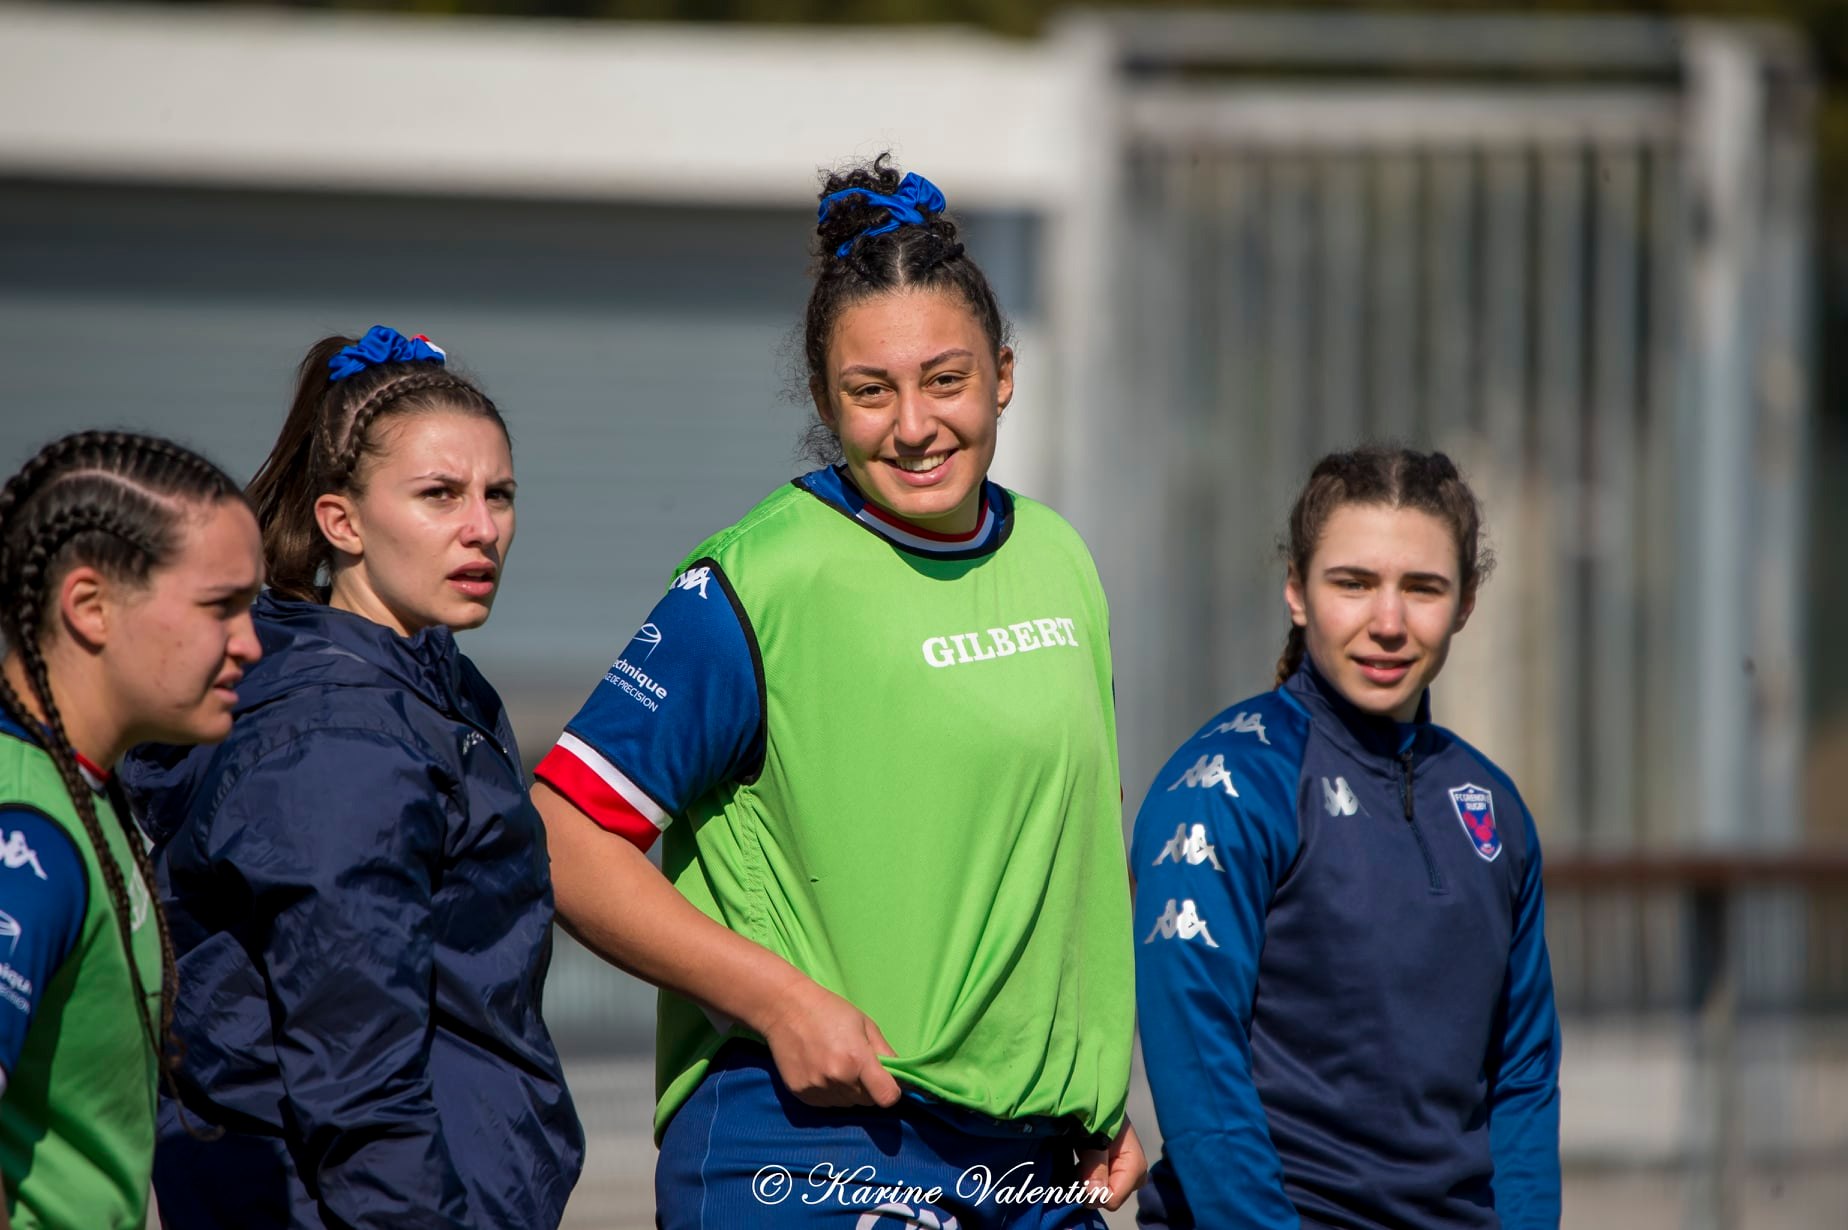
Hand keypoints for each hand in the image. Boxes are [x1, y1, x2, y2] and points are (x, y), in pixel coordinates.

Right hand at [759, 977, 900, 1107]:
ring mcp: (817, 1089)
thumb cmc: (830, 1011)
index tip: (887, 1083)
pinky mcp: (801, 1094)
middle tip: (856, 1065)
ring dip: (848, 1092)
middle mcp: (838, 1079)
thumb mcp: (865, 1025)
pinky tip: (821, 1071)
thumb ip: (886, 1054)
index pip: (887, 1097)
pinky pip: (827, 1104)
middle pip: (867, 1101)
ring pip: (847, 1104)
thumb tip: (904, 1079)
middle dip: (868, 1088)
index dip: (892, 1092)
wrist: (786, 1009)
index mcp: (857, 1059)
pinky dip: (829, 1093)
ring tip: (836, 1065)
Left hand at [1076, 1119, 1146, 1211]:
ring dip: (1086, 1183)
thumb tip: (1095, 1196)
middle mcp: (1135, 1176)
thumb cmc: (1095, 1113)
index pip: (1111, 1199)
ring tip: (1080, 1161)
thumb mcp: (1093, 1136)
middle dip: (1090, 1187)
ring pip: (1102, 1195)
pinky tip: (1082, 1166)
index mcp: (1135, 1167)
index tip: (1079, 1170)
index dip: (1092, 1191)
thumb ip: (1095, 1165)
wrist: (1093, 1098)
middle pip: (1108, 1200)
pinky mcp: (1117, 1174)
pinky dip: (1087, 1181)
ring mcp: (1127, 1176)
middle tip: (1079, 1162)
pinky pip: (1100, 1189)